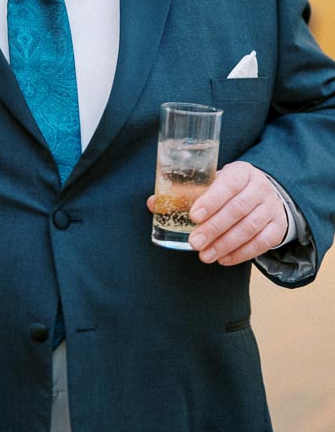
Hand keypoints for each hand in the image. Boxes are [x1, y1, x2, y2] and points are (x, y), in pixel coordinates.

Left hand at [147, 161, 287, 265]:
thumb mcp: (211, 183)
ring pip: (250, 227)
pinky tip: (224, 259)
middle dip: (214, 228)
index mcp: (241, 172)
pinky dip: (243, 253)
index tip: (193, 216)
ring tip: (205, 255)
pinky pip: (263, 242)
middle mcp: (260, 187)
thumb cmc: (229, 190)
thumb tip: (154, 204)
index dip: (211, 200)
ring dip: (225, 244)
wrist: (264, 194)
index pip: (229, 183)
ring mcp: (272, 207)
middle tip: (194, 243)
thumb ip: (185, 193)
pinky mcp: (278, 226)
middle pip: (238, 209)